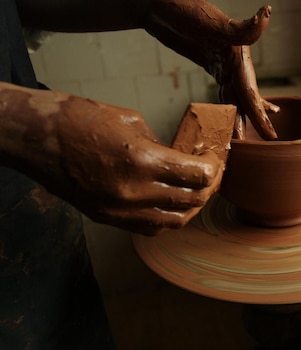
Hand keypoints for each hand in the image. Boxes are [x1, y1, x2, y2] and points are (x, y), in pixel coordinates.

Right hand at [0, 83, 221, 234]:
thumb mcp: (130, 120)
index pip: (197, 177)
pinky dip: (166, 219)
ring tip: (195, 192)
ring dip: (191, 208)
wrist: (36, 140)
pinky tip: (169, 204)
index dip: (214, 170)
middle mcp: (134, 192)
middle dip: (208, 188)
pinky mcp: (107, 218)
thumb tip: (180, 158)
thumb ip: (159, 144)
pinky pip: (149, 228)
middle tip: (212, 176)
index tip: (215, 161)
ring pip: (173, 222)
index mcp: (142, 160)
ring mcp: (119, 210)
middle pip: (191, 201)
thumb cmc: (79, 120)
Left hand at [143, 1, 277, 139]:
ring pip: (235, 95)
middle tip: (264, 141)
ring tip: (245, 136)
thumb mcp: (212, 21)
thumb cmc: (181, 6)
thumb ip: (241, 27)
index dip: (260, 116)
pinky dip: (229, 101)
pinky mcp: (210, 61)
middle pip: (245, 97)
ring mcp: (221, 61)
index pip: (250, 93)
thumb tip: (266, 14)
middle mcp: (233, 59)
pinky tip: (232, 109)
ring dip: (241, 114)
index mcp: (237, 55)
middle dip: (253, 120)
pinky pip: (223, 87)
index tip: (270, 136)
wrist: (155, 1)